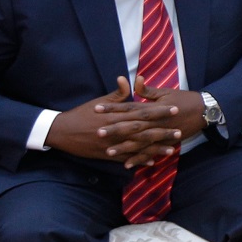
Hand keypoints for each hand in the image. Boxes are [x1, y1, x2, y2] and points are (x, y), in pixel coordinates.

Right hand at [45, 78, 182, 167]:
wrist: (61, 131)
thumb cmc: (81, 114)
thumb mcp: (99, 101)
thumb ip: (117, 94)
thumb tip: (128, 79)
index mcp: (116, 115)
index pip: (141, 112)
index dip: (159, 111)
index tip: (174, 109)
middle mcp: (116, 129)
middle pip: (143, 130)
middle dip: (162, 131)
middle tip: (179, 131)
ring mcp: (111, 144)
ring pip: (137, 147)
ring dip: (155, 149)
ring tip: (172, 150)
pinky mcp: (106, 154)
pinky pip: (126, 159)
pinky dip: (139, 160)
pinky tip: (153, 162)